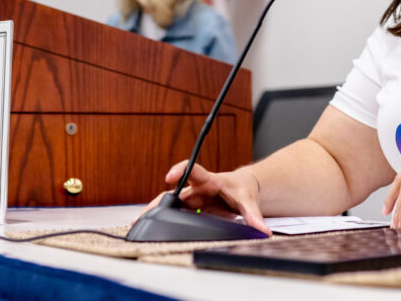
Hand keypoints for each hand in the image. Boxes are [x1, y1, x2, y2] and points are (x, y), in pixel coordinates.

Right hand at [132, 160, 270, 235]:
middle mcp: (196, 188)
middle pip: (173, 192)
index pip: (192, 170)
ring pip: (169, 203)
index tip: (170, 176)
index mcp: (209, 180)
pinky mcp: (189, 208)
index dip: (180, 170)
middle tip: (144, 214)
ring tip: (137, 224)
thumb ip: (254, 216)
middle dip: (157, 202)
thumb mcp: (249, 201)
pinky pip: (173, 213)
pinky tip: (146, 227)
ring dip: (153, 212)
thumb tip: (263, 230)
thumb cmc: (242, 189)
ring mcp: (190, 198)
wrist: (242, 188)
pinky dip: (160, 219)